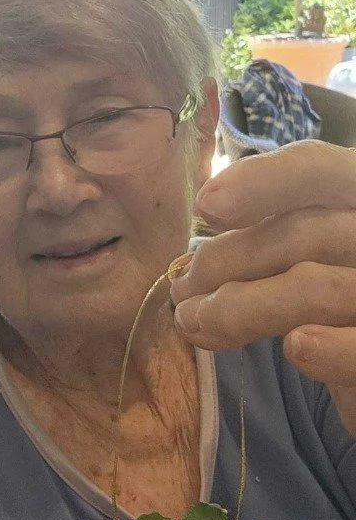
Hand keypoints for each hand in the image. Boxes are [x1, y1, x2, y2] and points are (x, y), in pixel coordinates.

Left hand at [170, 141, 355, 434]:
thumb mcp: (318, 254)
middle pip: (302, 232)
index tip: (204, 206)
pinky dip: (326, 349)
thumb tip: (199, 235)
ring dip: (237, 309)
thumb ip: (276, 239)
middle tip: (180, 288)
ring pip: (312, 288)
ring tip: (192, 323)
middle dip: (225, 260)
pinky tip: (295, 348)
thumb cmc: (342, 303)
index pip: (321, 170)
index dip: (264, 180)